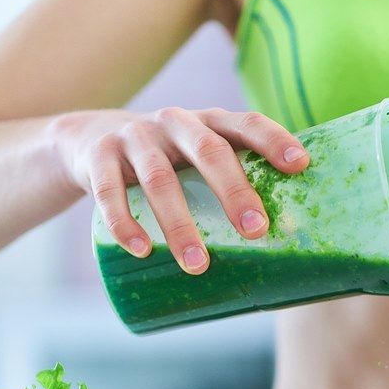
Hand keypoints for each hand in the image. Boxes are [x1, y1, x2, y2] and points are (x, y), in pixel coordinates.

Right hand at [52, 107, 308, 273]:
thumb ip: (234, 179)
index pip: (246, 123)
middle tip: (257, 232)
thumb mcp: (199, 156)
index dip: (273, 139)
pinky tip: (142, 250)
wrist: (87, 140)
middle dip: (234, 191)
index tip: (300, 164)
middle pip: (208, 152)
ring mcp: (134, 138)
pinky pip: (109, 192)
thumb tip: (290, 239)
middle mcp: (174, 123)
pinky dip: (125, 223)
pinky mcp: (98, 158)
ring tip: (198, 266)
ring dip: (180, 225)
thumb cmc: (169, 160)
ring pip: (159, 180)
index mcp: (209, 122)